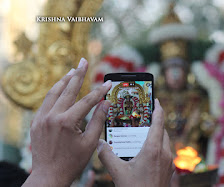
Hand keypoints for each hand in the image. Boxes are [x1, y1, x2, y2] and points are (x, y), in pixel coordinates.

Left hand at [23, 58, 111, 186]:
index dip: (100, 91)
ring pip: (54, 92)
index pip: (87, 101)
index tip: (108, 83)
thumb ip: (98, 121)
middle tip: (84, 61)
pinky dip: (55, 93)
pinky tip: (60, 88)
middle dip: (78, 74)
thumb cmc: (72, 162)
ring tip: (73, 70)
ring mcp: (41, 118)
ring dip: (64, 80)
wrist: (48, 176)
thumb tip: (105, 104)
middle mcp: (52, 117)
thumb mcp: (90, 143)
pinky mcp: (36, 122)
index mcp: (67, 122)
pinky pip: (46, 102)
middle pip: (68, 89)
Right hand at [97, 99, 174, 186]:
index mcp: (153, 149)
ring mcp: (168, 162)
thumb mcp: (117, 172)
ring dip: (156, 135)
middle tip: (144, 118)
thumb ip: (106, 156)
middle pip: (162, 130)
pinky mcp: (169, 170)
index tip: (155, 100)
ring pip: (164, 141)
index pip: (158, 121)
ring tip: (143, 134)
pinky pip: (164, 152)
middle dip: (154, 122)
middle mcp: (164, 153)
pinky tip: (145, 153)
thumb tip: (99, 144)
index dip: (158, 108)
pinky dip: (157, 147)